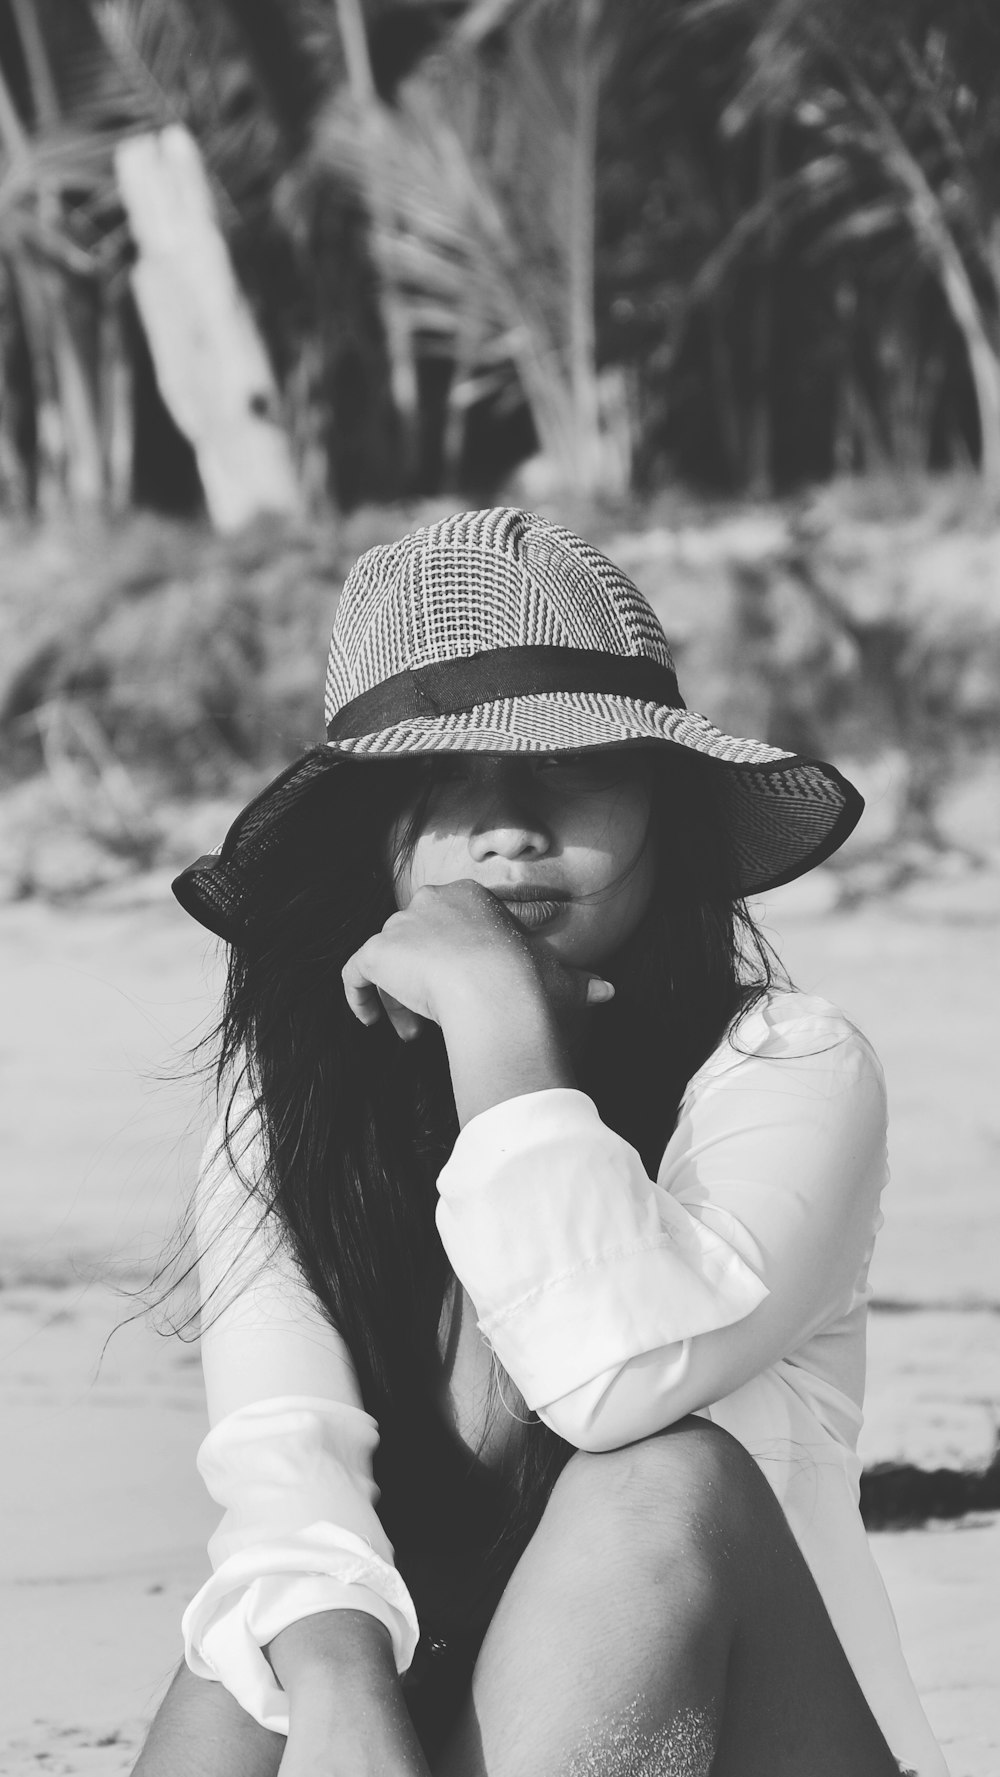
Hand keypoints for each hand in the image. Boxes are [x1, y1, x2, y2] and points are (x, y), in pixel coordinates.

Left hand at [341, 880, 613, 1041]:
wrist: (495, 985)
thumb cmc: (528, 978)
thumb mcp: (555, 974)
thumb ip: (576, 981)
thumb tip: (608, 991)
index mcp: (471, 896)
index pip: (453, 927)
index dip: (455, 964)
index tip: (462, 997)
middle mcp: (432, 900)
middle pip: (416, 940)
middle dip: (423, 978)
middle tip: (436, 1019)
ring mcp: (401, 924)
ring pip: (389, 960)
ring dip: (398, 995)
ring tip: (414, 1032)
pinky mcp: (377, 951)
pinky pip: (355, 972)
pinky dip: (358, 995)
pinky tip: (370, 1021)